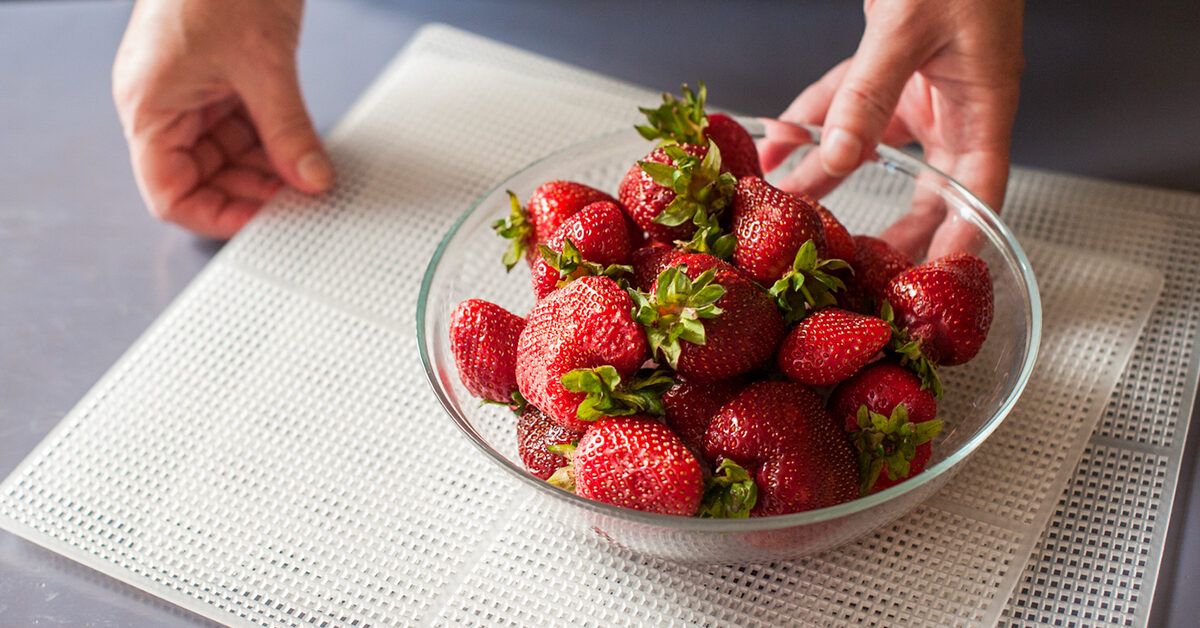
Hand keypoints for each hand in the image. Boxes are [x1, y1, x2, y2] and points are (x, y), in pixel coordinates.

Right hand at [112, 0, 332, 238]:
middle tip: (302, 201)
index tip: (264, 223)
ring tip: (309, 179)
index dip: (216, 216)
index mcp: (150, 106)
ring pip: (227, 156)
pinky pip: (243, 128)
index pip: (170, 192)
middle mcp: (164, 104)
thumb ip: (288, 131)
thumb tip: (311, 180)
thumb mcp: (264, 65)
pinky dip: (272, 142)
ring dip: (268, 170)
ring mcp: (191, 91)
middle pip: (203, 177)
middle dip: (252, 191)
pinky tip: (303, 152)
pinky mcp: (219, 78)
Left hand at [760, 0, 1023, 258]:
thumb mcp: (907, 26)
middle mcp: (953, 104)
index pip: (981, 189)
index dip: (961, 238)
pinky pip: (845, 107)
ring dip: (831, 179)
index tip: (931, 279)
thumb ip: (868, 93)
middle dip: (892, 228)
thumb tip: (836, 156)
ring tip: (792, 217)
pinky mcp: (888, 68)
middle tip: (859, 268)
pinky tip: (777, 146)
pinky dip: (811, 125)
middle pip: (929, 186)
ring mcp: (919, 87)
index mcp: (983, 101)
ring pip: (873, 148)